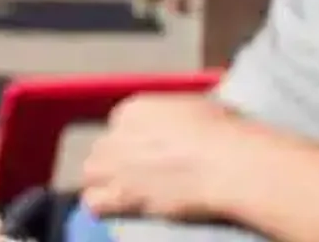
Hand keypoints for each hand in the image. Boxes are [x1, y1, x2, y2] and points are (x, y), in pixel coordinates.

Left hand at [80, 94, 249, 220]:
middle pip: (102, 149)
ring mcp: (115, 165)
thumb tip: (183, 124)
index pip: (117, 126)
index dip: (131, 142)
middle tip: (137, 175)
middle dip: (116, 162)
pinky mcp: (121, 195)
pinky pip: (94, 202)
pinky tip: (117, 209)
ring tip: (126, 193)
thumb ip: (175, 116)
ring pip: (91, 174)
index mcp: (134, 109)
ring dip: (104, 183)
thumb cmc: (222, 133)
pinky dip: (102, 207)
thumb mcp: (195, 108)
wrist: (226, 163)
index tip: (147, 153)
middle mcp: (117, 134)